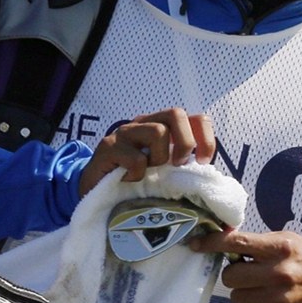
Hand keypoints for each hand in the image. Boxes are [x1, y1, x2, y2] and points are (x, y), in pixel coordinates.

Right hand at [78, 109, 215, 195]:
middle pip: (176, 114)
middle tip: (177, 165)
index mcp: (163, 126)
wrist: (94, 188)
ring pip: (157, 131)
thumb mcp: (163, 169)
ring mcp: (125, 132)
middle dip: (184, 142)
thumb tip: (207, 173)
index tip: (203, 160)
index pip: (195, 118)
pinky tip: (129, 180)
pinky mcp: (108, 147)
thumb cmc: (134, 179)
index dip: (205, 137)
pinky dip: (138, 173)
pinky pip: (135, 158)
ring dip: (159, 158)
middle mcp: (145, 123)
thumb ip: (181, 164)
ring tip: (148, 173)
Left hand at [189, 226, 301, 302]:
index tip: (197, 245)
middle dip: (235, 275)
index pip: (237, 243)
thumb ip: (259, 242)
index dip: (212, 243)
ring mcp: (278, 299)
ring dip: (244, 293)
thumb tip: (224, 240)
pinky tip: (272, 301)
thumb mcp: (288, 242)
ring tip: (262, 289)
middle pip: (230, 276)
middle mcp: (279, 273)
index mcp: (280, 249)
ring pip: (237, 298)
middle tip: (248, 273)